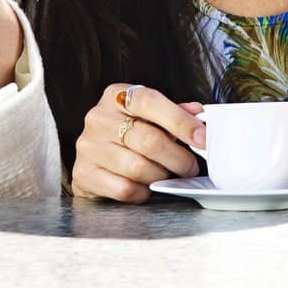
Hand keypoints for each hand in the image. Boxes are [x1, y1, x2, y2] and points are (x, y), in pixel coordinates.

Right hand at [72, 84, 205, 202]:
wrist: (93, 159)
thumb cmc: (126, 134)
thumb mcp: (148, 116)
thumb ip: (173, 113)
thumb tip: (198, 113)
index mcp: (116, 95)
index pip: (151, 101)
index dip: (181, 121)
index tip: (203, 138)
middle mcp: (99, 118)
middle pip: (148, 140)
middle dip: (178, 158)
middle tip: (190, 167)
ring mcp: (88, 146)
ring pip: (138, 167)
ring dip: (161, 175)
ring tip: (167, 175)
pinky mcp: (84, 174)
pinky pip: (124, 188)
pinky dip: (142, 192)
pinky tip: (145, 186)